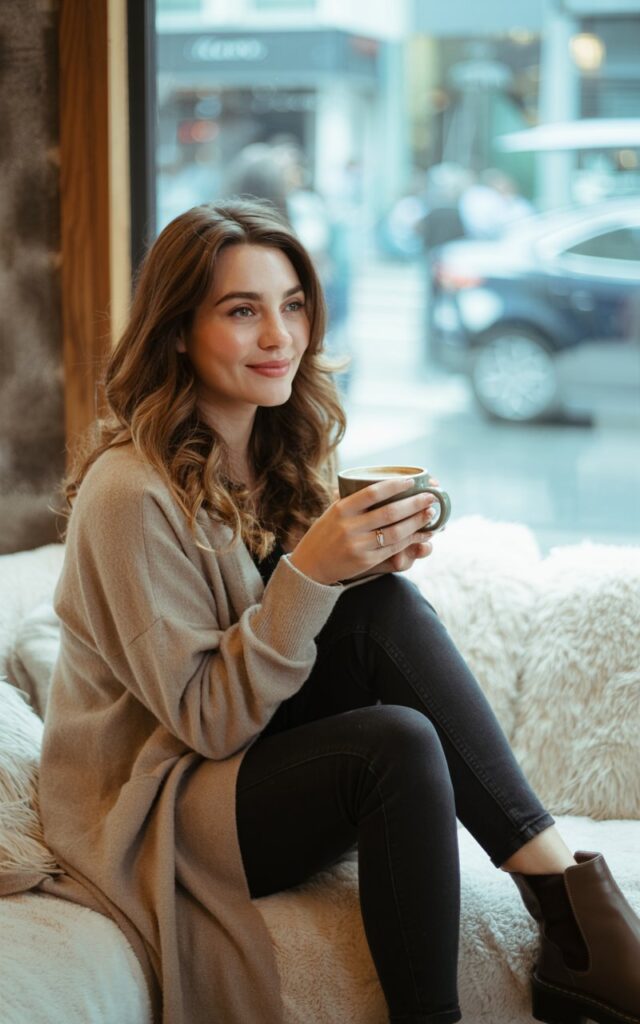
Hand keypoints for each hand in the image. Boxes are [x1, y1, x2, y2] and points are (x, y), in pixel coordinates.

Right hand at [289, 476, 438, 584]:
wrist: (309, 566)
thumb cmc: (325, 534)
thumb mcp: (333, 513)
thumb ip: (353, 501)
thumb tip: (382, 484)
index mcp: (341, 509)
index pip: (372, 492)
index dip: (395, 485)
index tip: (411, 481)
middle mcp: (349, 526)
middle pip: (390, 512)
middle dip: (414, 503)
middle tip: (431, 497)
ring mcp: (358, 545)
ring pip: (395, 532)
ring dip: (417, 522)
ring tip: (430, 513)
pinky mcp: (365, 561)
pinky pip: (393, 548)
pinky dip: (410, 540)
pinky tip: (421, 533)